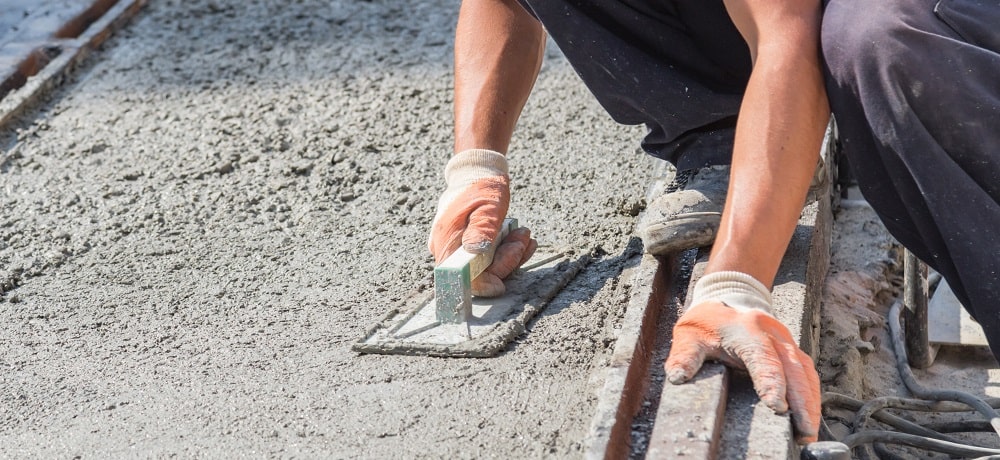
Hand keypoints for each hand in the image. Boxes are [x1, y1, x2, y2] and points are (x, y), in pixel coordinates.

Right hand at [428, 149, 536, 296]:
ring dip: (510, 254)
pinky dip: (508, 251)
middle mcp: (447, 249)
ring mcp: (458, 249)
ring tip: (522, 234)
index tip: (502, 283)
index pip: (460, 277)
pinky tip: (519, 238)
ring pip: (487, 267)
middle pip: (477, 274)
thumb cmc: (480, 186)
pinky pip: (490, 258)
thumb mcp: (487, 205)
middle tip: (521, 239)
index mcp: (446, 240)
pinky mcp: (469, 248)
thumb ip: (481, 229)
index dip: (481, 285)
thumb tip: (475, 252)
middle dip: (505, 261)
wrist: (478, 173)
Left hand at [665, 300, 820, 443]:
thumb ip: (684, 356)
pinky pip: (807, 372)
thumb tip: (677, 377)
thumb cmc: (707, 322)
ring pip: (805, 372)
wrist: (727, 297)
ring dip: (810, 402)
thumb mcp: (688, 335)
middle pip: (793, 368)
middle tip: (803, 431)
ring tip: (809, 432)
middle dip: (800, 401)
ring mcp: (786, 340)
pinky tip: (810, 415)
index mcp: (747, 330)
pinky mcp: (792, 349)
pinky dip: (812, 394)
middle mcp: (772, 333)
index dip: (771, 382)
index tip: (778, 407)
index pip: (762, 358)